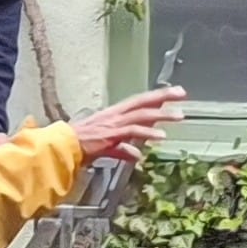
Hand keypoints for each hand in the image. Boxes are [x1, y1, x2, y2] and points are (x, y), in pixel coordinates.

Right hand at [71, 86, 186, 163]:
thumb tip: (137, 155)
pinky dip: (146, 133)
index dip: (157, 97)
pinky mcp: (110, 135)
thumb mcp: (107, 144)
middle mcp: (116, 115)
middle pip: (143, 103)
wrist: (64, 146)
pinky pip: (131, 133)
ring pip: (141, 116)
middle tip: (182, 94)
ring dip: (161, 115)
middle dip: (163, 98)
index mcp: (115, 114)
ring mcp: (114, 124)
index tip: (175, 92)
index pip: (139, 102)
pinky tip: (160, 137)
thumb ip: (123, 148)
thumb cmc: (81, 144)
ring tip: (179, 116)